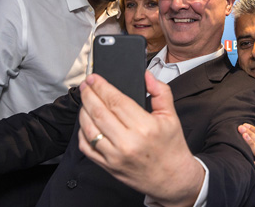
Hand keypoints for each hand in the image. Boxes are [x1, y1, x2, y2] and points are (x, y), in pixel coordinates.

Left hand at [78, 71, 203, 205]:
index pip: (116, 100)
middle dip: (88, 94)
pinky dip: (82, 132)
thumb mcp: (171, 116)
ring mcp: (115, 156)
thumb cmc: (171, 148)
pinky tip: (86, 122)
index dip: (102, 86)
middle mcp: (128, 142)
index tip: (95, 77)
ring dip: (83, 111)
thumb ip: (160, 92)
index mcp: (145, 127)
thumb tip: (146, 75)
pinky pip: (87, 147)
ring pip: (89, 128)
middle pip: (99, 111)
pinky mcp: (108, 166)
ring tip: (85, 100)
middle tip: (86, 84)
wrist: (172, 178)